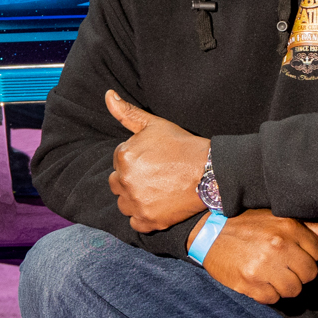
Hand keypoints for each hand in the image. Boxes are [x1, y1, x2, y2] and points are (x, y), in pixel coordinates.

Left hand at [105, 89, 210, 231]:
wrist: (210, 172)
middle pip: (117, 183)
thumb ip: (127, 112)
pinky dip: (144, 217)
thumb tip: (108, 95)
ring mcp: (136, 203)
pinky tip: (159, 205)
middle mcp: (126, 180)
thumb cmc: (183, 145)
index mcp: (124, 156)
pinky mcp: (148, 221)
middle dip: (132, 179)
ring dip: (135, 199)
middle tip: (157, 175)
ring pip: (124, 203)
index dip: (137, 159)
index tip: (155, 160)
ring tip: (158, 190)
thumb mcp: (155, 125)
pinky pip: (135, 222)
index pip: (119, 160)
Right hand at [199, 210, 317, 304]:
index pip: (317, 253)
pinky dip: (268, 294)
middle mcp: (277, 246)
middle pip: (309, 274)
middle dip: (299, 274)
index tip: (294, 255)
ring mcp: (262, 267)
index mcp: (287, 227)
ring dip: (285, 287)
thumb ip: (308, 227)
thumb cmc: (245, 225)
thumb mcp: (275, 218)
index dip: (307, 256)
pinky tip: (259, 282)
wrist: (207, 234)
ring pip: (293, 290)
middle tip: (285, 268)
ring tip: (273, 276)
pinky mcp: (249, 284)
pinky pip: (272, 299)